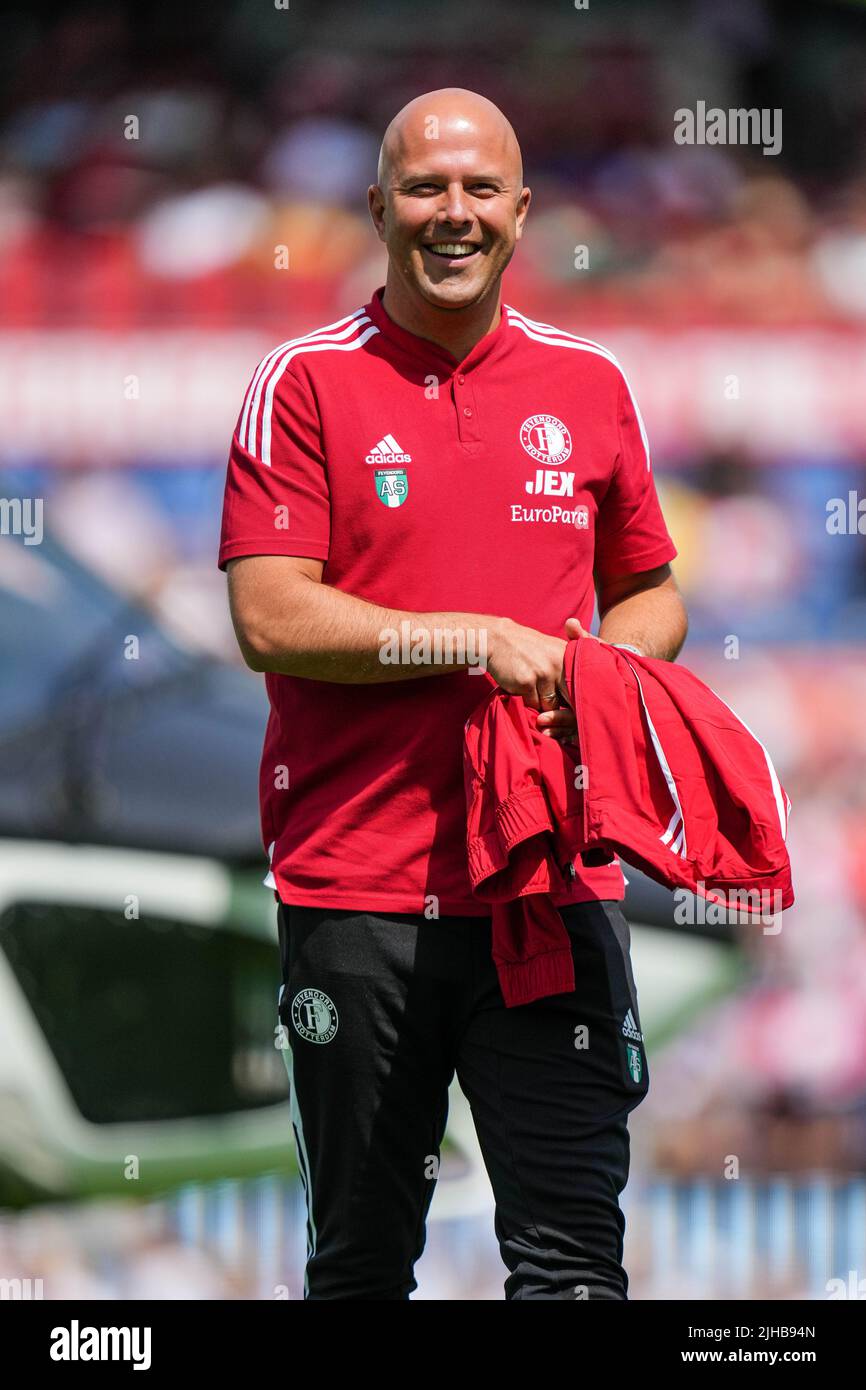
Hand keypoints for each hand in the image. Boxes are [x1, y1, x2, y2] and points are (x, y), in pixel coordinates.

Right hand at [486, 618, 575, 740]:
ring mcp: (543, 673)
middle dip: (564, 711)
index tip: (575, 711)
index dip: (580, 703)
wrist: (498, 639)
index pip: (583, 688)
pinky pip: (532, 704)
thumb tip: (581, 699)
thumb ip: (569, 671)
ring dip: (542, 705)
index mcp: (570, 656)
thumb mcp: (554, 650)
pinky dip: (527, 701)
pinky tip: (521, 688)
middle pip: (570, 700)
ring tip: (533, 690)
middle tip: (557, 711)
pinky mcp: (526, 681)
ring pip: (550, 706)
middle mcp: (560, 664)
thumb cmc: (528, 648)